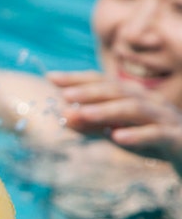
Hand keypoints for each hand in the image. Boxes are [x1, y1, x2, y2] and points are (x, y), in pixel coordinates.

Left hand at [48, 70, 181, 173]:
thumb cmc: (150, 141)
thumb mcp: (116, 132)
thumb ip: (92, 125)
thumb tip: (64, 114)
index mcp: (135, 96)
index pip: (103, 82)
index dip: (78, 78)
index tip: (50, 77)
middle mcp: (150, 102)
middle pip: (118, 90)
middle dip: (90, 91)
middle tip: (65, 94)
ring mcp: (164, 118)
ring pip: (135, 109)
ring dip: (107, 110)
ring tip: (83, 114)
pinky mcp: (176, 137)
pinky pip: (156, 134)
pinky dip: (136, 135)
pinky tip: (115, 137)